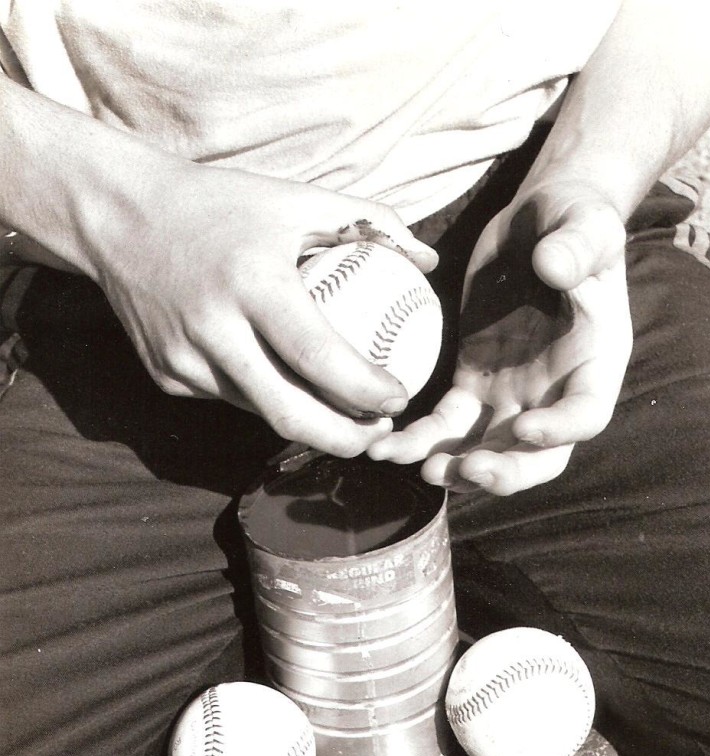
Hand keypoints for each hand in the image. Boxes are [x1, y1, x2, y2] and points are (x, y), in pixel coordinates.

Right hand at [86, 161, 437, 456]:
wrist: (118, 216)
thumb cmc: (219, 204)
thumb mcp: (295, 199)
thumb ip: (370, 224)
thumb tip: (429, 261)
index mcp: (253, 285)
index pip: (320, 360)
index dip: (366, 392)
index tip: (400, 399)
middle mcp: (214, 330)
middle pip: (290, 415)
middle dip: (345, 438)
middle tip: (379, 432)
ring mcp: (184, 361)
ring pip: (261, 412)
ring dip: (309, 423)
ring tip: (346, 416)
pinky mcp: (166, 377)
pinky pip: (230, 398)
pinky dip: (264, 398)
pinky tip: (285, 385)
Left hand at [368, 184, 631, 492]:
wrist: (537, 224)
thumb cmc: (573, 220)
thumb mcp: (583, 223)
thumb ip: (576, 245)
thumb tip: (552, 264)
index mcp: (595, 364)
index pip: (587, 413)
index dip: (560, 429)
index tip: (524, 427)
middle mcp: (555, 395)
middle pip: (538, 457)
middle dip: (505, 472)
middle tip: (468, 471)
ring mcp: (511, 399)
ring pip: (487, 452)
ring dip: (454, 467)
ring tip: (417, 466)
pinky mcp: (471, 388)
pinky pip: (445, 426)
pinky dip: (420, 441)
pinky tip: (386, 448)